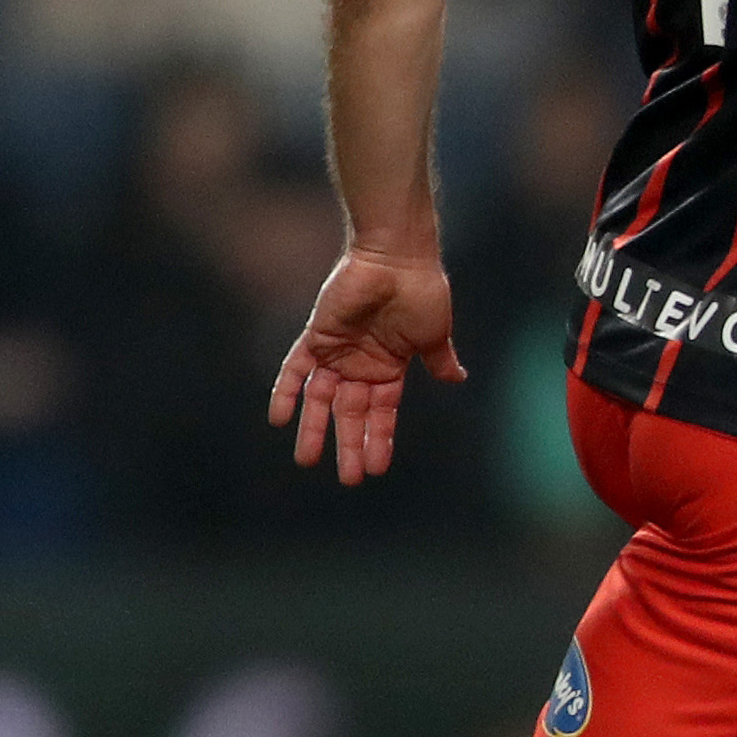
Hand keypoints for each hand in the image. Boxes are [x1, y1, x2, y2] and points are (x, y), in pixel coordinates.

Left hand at [269, 244, 465, 485]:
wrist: (398, 258)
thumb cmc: (422, 292)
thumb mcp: (435, 335)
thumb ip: (439, 361)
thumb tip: (458, 379)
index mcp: (389, 368)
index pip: (381, 412)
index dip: (378, 439)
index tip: (375, 469)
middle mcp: (360, 364)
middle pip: (351, 413)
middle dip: (348, 444)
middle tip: (347, 478)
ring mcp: (336, 352)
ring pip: (320, 399)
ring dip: (314, 428)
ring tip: (307, 459)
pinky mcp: (317, 336)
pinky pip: (295, 368)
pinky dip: (285, 391)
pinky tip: (279, 419)